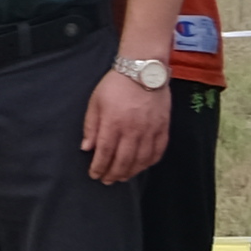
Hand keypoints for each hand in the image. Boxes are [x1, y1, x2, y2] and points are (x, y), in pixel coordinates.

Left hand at [83, 67, 166, 181]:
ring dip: (131, 172)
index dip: (99, 167)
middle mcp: (133, 130)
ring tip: (122, 177)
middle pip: (123, 160)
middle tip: (107, 180)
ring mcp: (150, 130)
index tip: (95, 175)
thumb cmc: (116, 85)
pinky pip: (158, 151)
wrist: (143, 70)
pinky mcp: (163, 127)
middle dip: (113, 174)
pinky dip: (150, 162)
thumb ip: (91, 126)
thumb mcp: (96, 102)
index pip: (105, 153)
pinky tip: (142, 166)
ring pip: (142, 160)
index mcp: (113, 123)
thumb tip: (87, 148)